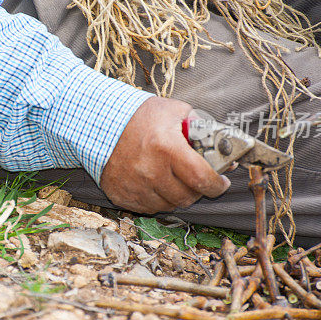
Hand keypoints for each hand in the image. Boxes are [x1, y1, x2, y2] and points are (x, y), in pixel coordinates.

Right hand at [100, 97, 230, 213]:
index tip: (221, 181)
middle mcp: (150, 171)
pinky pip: (148, 208)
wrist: (99, 124)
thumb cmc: (138, 116)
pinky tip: (155, 184)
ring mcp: (134, 186)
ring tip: (173, 179)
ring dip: (176, 196)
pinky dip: (156, 199)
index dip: (217, 184)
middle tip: (197, 180)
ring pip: (169, 205)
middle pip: (187, 197)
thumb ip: (198, 126)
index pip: (202, 179)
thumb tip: (221, 143)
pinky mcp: (121, 195)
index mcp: (167, 148)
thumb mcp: (173, 111)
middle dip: (198, 190)